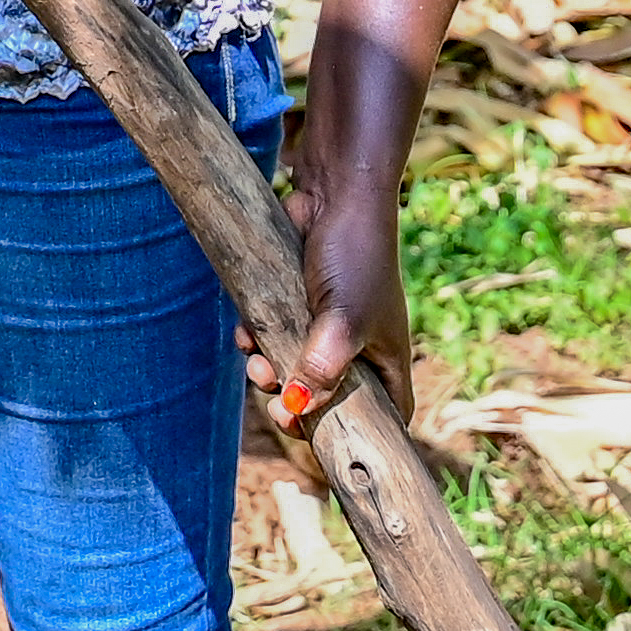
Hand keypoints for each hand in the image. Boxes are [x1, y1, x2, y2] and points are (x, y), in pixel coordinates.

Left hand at [251, 156, 411, 425]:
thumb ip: (322, 370)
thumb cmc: (355, 256)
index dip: (358, 437)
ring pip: (293, 367)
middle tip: (273, 401)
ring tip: (254, 363)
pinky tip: (244, 334)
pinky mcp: (296, 301)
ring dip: (269, 371)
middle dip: (296, 403)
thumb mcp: (342, 320)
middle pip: (328, 398)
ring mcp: (326, 324)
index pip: (386, 418)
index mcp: (386, 359)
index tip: (322, 439)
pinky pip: (273, 334)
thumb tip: (296, 408)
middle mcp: (359, 346)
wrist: (335, 190)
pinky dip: (256, 339)